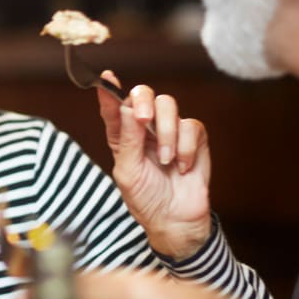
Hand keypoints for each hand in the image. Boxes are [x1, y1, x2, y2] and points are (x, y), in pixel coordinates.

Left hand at [97, 71, 210, 257]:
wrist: (175, 220)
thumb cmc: (146, 199)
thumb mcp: (128, 173)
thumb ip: (128, 140)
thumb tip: (127, 109)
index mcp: (122, 135)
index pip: (114, 107)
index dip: (108, 90)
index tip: (106, 78)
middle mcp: (144, 129)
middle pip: (143, 94)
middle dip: (143, 101)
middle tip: (144, 120)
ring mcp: (169, 130)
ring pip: (168, 105)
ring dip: (167, 133)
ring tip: (165, 160)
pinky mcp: (192, 138)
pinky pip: (191, 126)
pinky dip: (185, 147)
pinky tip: (181, 167)